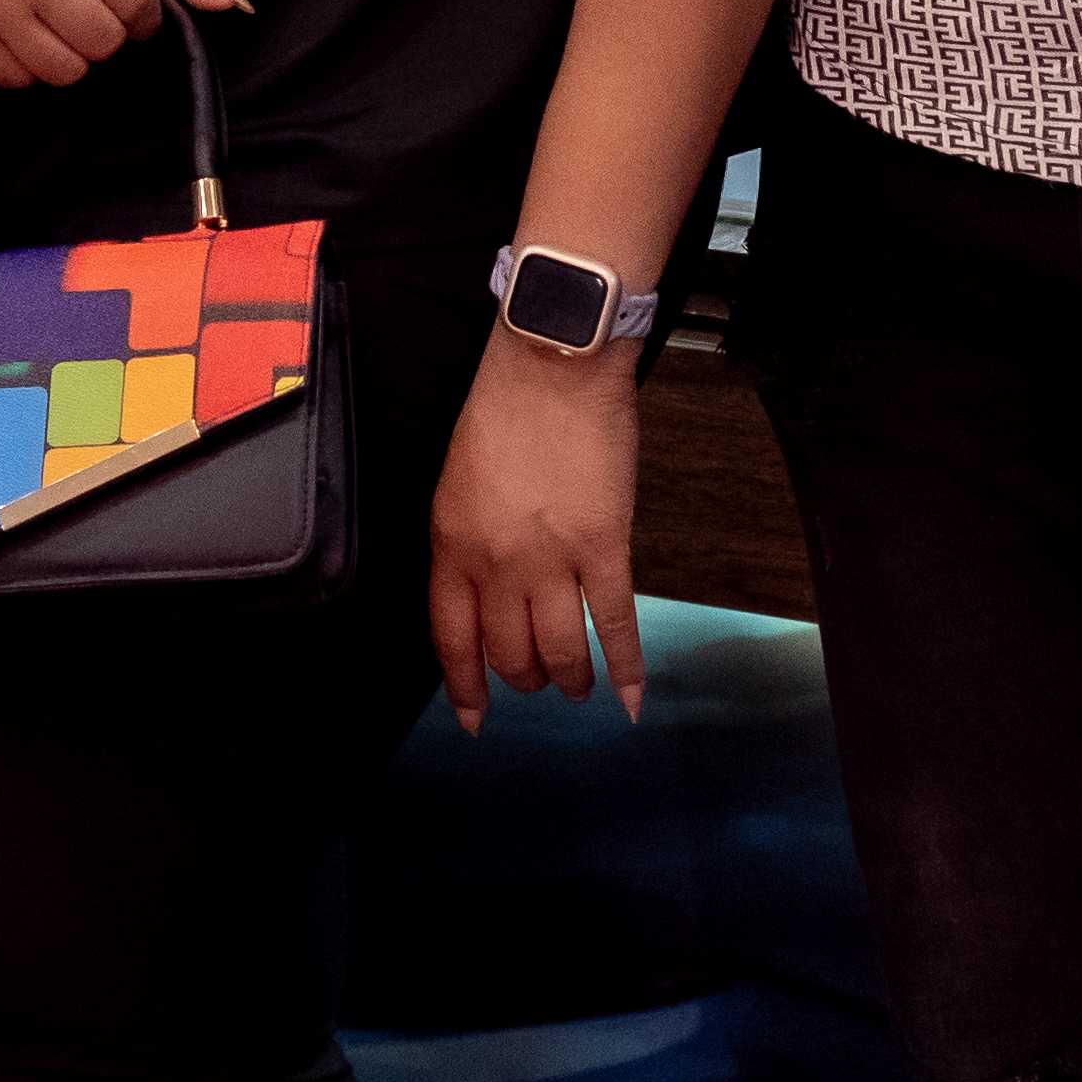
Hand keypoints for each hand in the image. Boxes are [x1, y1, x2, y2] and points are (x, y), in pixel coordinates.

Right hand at [0, 0, 245, 86]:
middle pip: (101, 42)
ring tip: (58, 15)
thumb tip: (231, 2)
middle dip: (109, 29)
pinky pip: (14, 79)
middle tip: (89, 0)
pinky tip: (24, 26)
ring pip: (61, 70)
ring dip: (72, 52)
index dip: (143, 9)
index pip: (135, 2)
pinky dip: (29, 64)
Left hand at [430, 335, 646, 729]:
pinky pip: (616, 623)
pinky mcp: (603, 547)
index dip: (464, 686)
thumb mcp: (457, 482)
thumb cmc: (503, 411)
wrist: (552, 365)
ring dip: (570, 680)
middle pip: (508, 652)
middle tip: (538, 684)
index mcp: (452, 544)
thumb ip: (466, 542)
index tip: (472, 717)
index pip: (452, 637)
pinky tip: (630, 697)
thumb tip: (488, 593)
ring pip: (559, 651)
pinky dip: (626, 666)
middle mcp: (496, 563)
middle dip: (524, 680)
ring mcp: (551, 559)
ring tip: (578, 688)